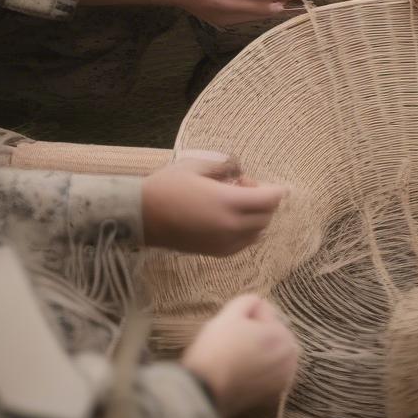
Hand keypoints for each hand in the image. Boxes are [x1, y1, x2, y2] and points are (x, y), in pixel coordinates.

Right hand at [142, 153, 287, 255]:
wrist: (140, 215)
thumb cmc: (167, 186)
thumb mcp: (198, 165)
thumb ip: (226, 166)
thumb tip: (241, 170)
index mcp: (228, 203)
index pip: (270, 200)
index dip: (277, 190)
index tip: (274, 183)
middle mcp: (230, 227)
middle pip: (267, 216)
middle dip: (265, 201)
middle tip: (245, 186)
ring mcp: (222, 243)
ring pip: (257, 232)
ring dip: (257, 217)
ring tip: (237, 202)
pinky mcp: (214, 252)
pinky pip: (243, 244)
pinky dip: (246, 231)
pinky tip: (231, 218)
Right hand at [182, 294, 298, 417]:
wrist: (203, 392)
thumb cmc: (216, 349)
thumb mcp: (230, 314)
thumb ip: (250, 301)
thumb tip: (259, 305)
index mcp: (283, 336)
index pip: (267, 315)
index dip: (248, 318)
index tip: (232, 328)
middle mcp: (290, 359)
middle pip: (273, 334)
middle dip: (258, 334)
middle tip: (234, 341)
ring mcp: (283, 380)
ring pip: (274, 353)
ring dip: (261, 351)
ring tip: (238, 356)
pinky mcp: (273, 396)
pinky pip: (272, 373)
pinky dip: (263, 369)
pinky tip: (245, 371)